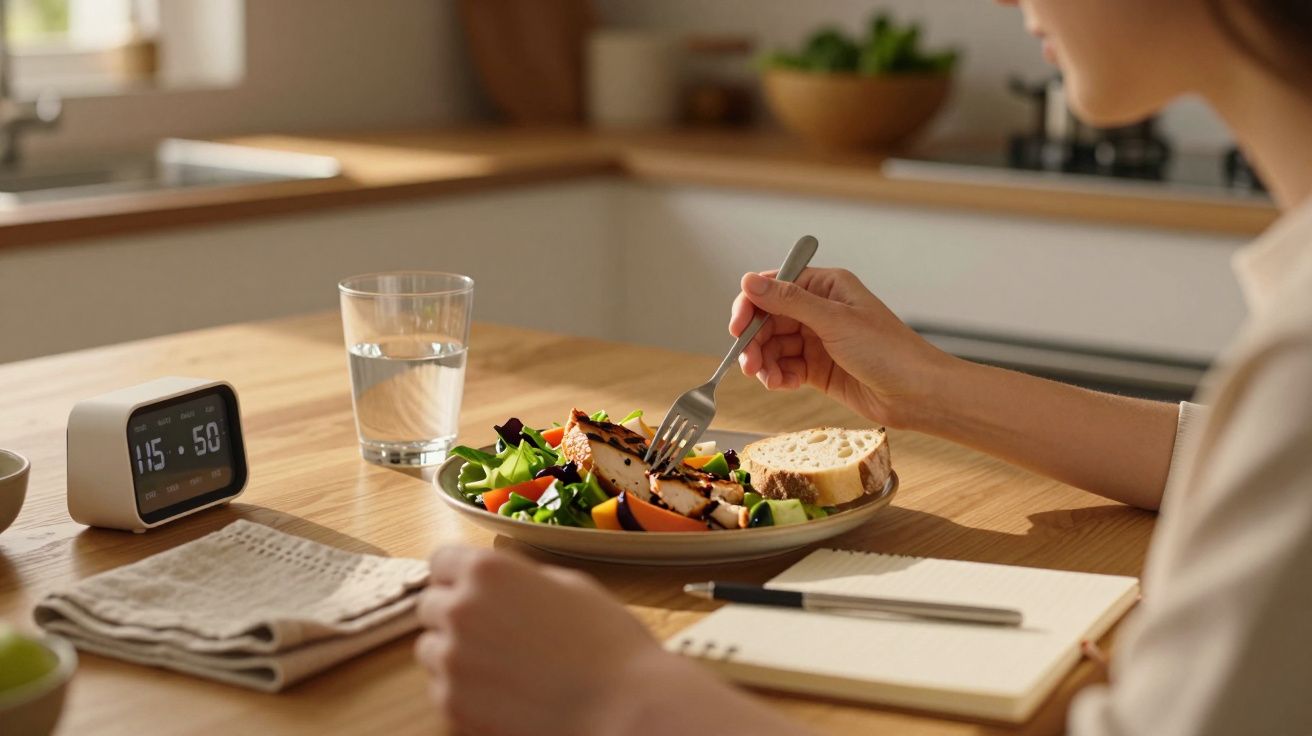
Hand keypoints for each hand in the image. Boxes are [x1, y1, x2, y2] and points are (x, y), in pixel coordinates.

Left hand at [414, 546, 815, 735]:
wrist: (626, 718)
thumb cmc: (617, 650)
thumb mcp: (579, 590)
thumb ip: (530, 575)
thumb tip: (505, 569)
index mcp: (490, 569)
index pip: (443, 559)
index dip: (465, 578)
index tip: (480, 590)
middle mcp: (461, 611)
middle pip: (435, 605)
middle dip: (463, 617)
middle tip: (509, 638)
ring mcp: (453, 663)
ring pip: (437, 652)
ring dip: (465, 658)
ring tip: (521, 672)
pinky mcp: (455, 712)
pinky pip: (449, 695)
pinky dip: (473, 697)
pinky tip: (520, 699)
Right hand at [729, 267, 955, 428]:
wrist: (917, 395)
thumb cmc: (888, 350)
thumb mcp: (835, 321)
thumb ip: (789, 301)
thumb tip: (750, 281)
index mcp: (826, 287)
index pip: (774, 286)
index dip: (750, 305)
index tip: (736, 328)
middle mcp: (819, 310)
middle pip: (768, 319)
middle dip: (754, 341)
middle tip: (747, 363)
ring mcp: (818, 340)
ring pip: (773, 346)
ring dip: (763, 362)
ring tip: (765, 378)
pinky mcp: (818, 368)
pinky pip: (785, 367)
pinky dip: (777, 377)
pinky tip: (781, 385)